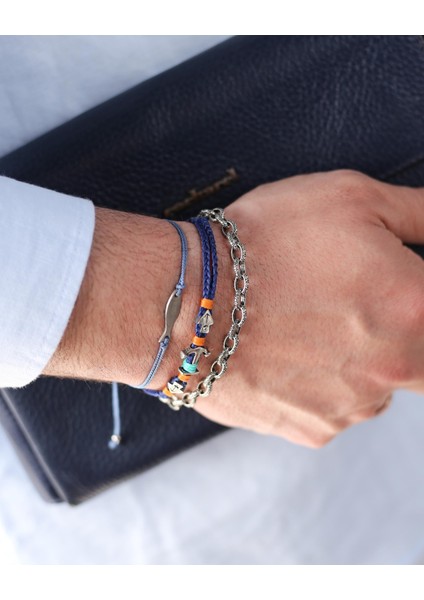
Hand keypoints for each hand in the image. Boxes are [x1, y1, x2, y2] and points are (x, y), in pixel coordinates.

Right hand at [193, 170, 423, 446]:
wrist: (187, 301)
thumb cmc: (262, 243)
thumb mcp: (351, 197)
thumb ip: (418, 213)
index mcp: (414, 307)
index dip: (416, 291)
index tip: (388, 288)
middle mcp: (393, 368)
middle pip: (422, 357)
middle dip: (398, 329)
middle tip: (354, 304)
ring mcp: (352, 407)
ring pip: (378, 384)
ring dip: (361, 358)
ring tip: (308, 323)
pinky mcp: (313, 430)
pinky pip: (337, 408)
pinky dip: (322, 383)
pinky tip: (289, 352)